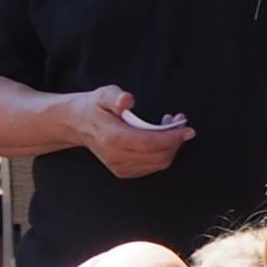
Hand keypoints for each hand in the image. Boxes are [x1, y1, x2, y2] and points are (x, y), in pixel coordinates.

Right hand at [65, 87, 196, 178]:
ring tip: (170, 125)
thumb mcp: (103, 94)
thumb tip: (127, 101)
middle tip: (179, 122)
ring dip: (171, 146)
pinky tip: (160, 137)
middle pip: (158, 156)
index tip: (188, 128)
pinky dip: (163, 153)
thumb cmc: (95, 107)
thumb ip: (116, 97)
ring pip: (158, 163)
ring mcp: (119, 167)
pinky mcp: (124, 171)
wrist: (78, 125)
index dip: (172, 138)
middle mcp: (116, 157)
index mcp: (111, 138)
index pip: (150, 143)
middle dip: (175, 141)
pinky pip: (152, 166)